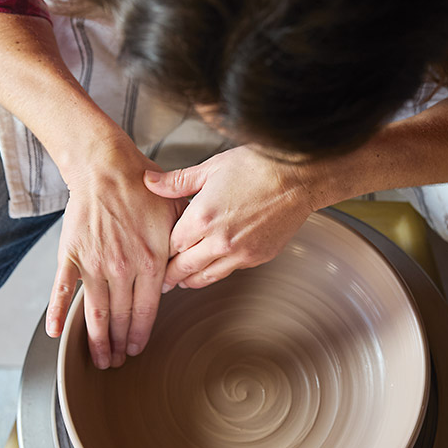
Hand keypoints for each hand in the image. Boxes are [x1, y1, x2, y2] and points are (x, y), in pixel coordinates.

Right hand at [46, 138, 182, 368]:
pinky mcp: (71, 254)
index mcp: (152, 262)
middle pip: (120, 317)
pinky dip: (57, 313)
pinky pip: (62, 290)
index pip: (147, 310)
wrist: (107, 168)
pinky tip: (54, 333)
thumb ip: (183, 248)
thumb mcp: (179, 217)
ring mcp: (95, 263)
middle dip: (118, 345)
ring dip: (96, 339)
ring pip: (95, 312)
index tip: (137, 350)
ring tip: (98, 359)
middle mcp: (123, 268)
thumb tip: (183, 275)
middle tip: (116, 364)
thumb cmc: (146, 189)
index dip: (140, 334)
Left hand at [143, 146, 319, 290]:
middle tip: (161, 280)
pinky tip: (212, 267)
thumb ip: (177, 181)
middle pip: (184, 268)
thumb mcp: (211, 168)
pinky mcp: (259, 257)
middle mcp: (219, 241)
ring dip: (191, 280)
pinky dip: (218, 271)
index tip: (157, 251)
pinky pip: (231, 271)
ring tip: (182, 281)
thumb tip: (149, 181)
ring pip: (207, 277)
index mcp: (202, 217)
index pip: (171, 245)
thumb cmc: (257, 166)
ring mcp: (241, 252)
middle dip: (170, 274)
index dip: (162, 250)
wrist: (298, 177)